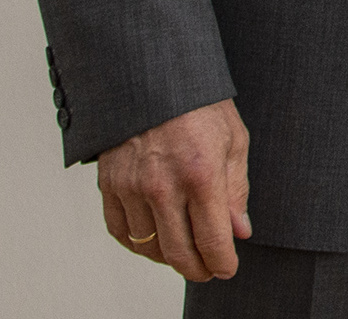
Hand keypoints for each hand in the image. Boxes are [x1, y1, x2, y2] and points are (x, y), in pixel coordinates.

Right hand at [96, 99, 251, 281]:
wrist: (153, 76)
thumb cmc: (199, 105)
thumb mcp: (233, 140)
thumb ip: (236, 190)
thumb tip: (238, 232)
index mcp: (201, 174)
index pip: (211, 240)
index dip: (221, 263)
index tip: (227, 268)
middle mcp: (163, 185)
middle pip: (178, 252)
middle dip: (197, 269)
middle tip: (207, 270)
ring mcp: (132, 187)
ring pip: (148, 247)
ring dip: (168, 258)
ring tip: (184, 254)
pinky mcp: (109, 184)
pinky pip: (120, 231)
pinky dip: (137, 245)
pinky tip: (153, 241)